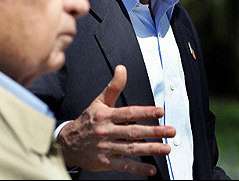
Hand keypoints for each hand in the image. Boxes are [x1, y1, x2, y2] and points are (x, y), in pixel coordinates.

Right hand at [57, 65, 174, 175]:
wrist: (67, 143)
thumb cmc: (88, 120)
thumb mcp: (99, 101)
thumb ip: (113, 86)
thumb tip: (122, 68)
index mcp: (106, 115)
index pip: (128, 113)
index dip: (145, 112)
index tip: (160, 112)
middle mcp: (106, 131)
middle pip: (133, 131)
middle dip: (154, 131)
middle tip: (171, 131)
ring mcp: (106, 147)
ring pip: (131, 148)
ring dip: (150, 149)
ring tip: (166, 148)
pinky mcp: (105, 163)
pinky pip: (123, 165)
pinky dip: (138, 168)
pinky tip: (151, 169)